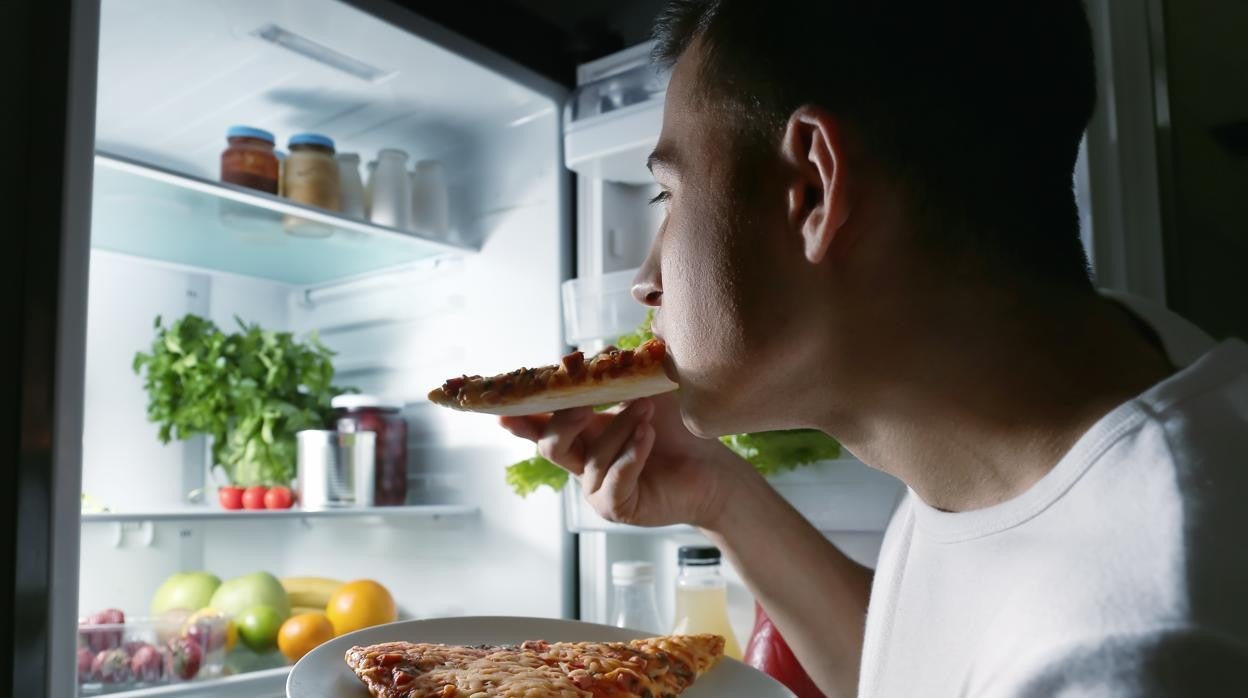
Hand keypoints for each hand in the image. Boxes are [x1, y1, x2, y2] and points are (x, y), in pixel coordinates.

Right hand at [499, 393, 748, 527]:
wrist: (711, 468)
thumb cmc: (676, 432)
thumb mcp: (648, 394)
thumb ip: (623, 373)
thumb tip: (606, 349)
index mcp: (582, 436)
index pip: (541, 426)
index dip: (519, 417)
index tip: (502, 406)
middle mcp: (583, 464)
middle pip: (551, 446)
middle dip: (565, 420)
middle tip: (587, 401)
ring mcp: (597, 490)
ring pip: (590, 460)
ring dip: (618, 430)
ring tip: (646, 412)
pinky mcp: (618, 508)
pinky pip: (614, 482)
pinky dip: (630, 456)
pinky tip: (648, 436)